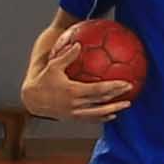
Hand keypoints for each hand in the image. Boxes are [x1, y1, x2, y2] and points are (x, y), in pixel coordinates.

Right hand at [17, 19, 133, 125]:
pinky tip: (111, 115)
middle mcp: (75, 104)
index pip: (98, 89)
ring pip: (98, 113)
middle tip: (130, 90)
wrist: (32, 100)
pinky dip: (102, 117)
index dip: (114, 87)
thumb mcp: (53, 66)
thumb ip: (67, 56)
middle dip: (117, 97)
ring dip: (113, 109)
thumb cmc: (43, 80)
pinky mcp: (72, 118)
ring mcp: (74, 113)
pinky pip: (90, 119)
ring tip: (126, 105)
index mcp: (72, 91)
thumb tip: (78, 44)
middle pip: (101, 101)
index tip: (126, 82)